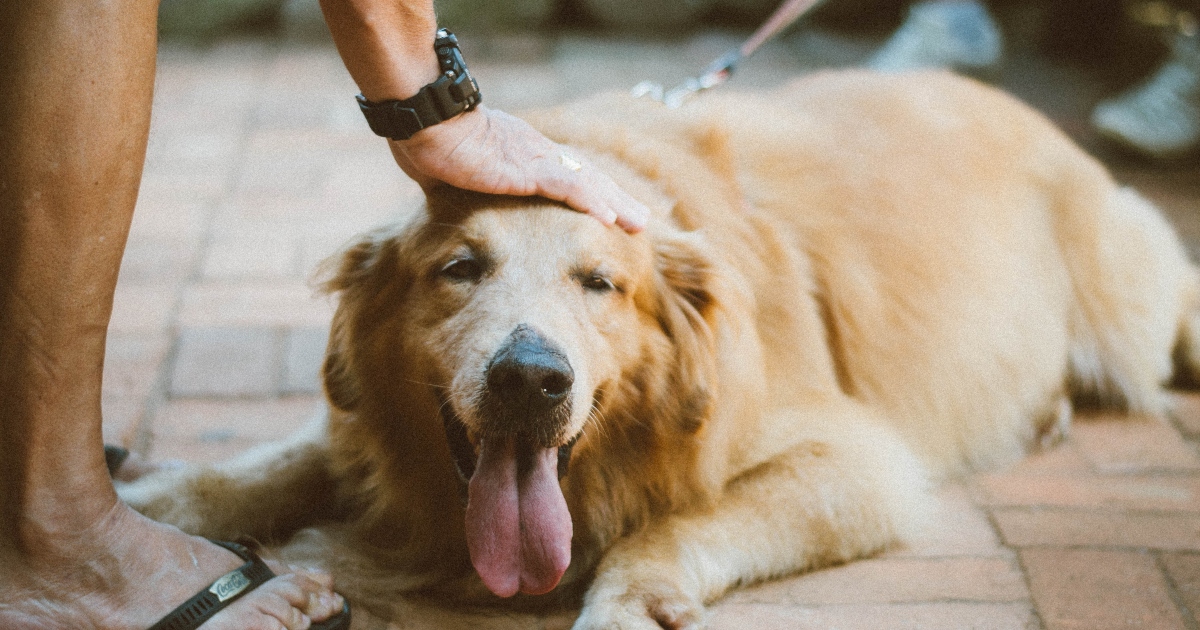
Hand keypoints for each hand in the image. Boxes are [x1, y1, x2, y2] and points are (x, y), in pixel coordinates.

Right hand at [387, 105, 649, 232]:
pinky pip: (566, 187)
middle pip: (587, 178)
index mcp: (522, 154)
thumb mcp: (451, 172)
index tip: (611, 210)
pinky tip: (609, 218)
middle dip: (616, 199)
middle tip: (641, 221)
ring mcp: (534, 160)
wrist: (425, 121)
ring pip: (586, 183)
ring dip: (614, 204)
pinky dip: (590, 201)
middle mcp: (536, 154)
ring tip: (638, 225)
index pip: (567, 175)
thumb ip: (460, 184)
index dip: (592, 192)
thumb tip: (445, 195)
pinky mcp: (526, 169)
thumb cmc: (427, 141)